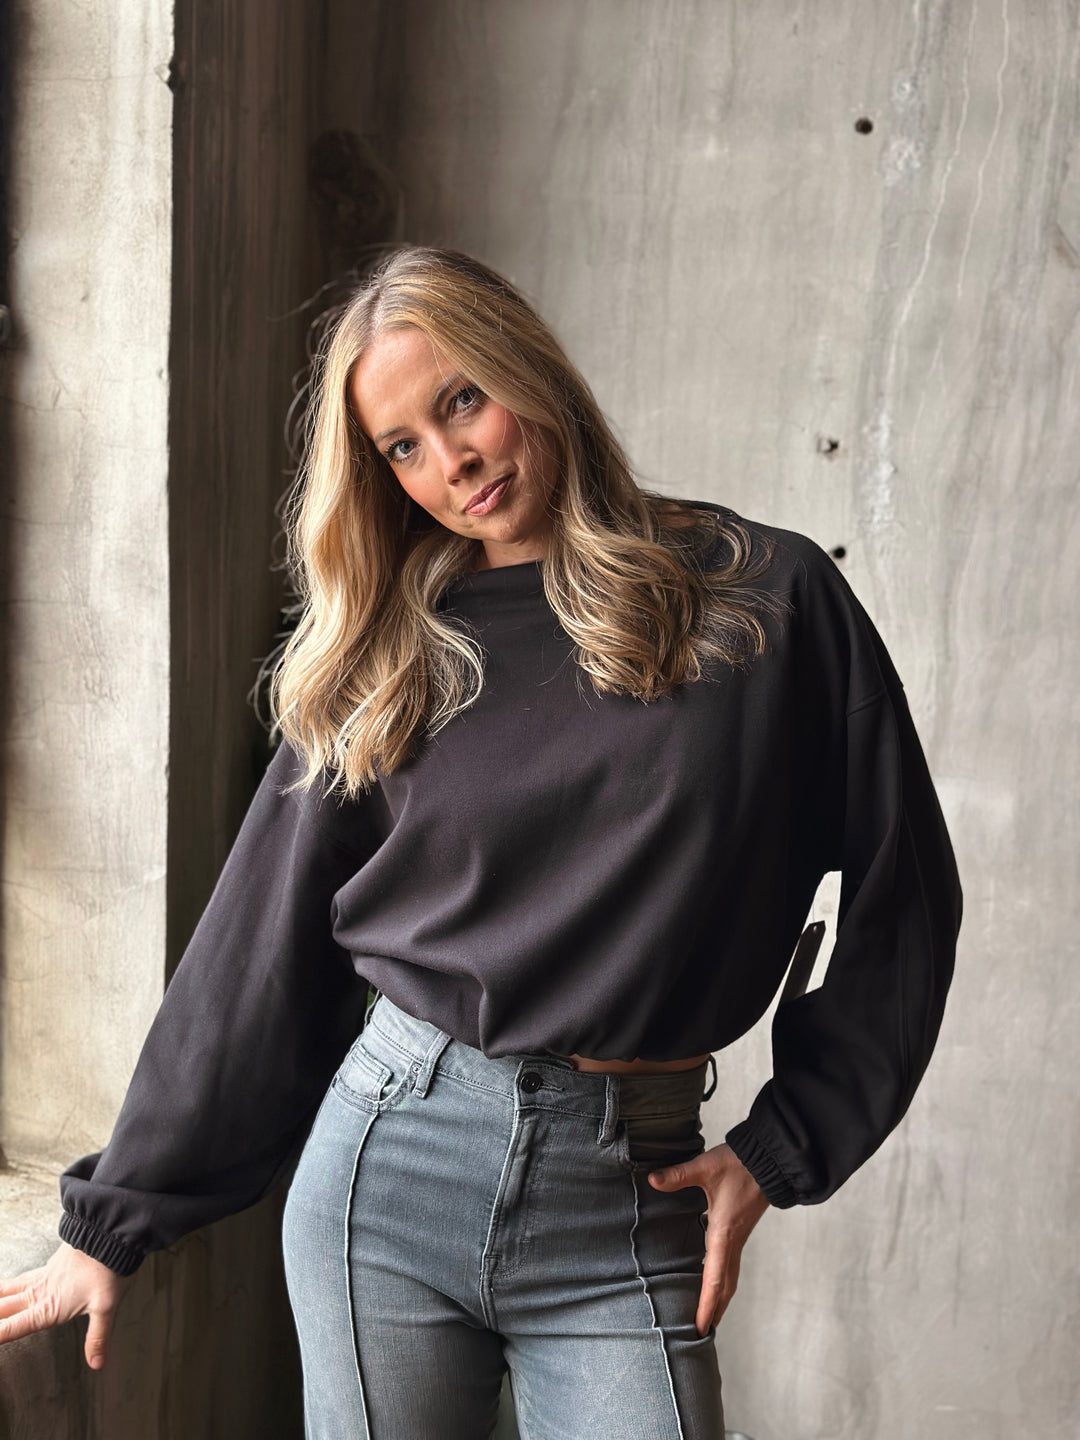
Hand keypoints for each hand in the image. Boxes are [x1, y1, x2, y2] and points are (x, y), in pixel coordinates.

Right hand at [0, 1242, 130, 1368]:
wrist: (108, 1234)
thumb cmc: (106, 1270)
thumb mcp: (106, 1307)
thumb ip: (98, 1337)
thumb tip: (96, 1364)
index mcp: (47, 1307)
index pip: (11, 1328)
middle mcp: (39, 1293)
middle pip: (3, 1308)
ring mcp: (42, 1277)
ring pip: (9, 1290)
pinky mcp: (49, 1265)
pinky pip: (21, 1278)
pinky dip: (8, 1285)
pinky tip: (9, 1285)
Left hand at [647, 1142, 768, 1335]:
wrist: (768, 1160)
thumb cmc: (737, 1165)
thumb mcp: (705, 1168)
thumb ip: (678, 1176)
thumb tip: (652, 1179)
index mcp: (723, 1234)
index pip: (714, 1278)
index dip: (706, 1305)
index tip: (700, 1328)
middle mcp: (732, 1242)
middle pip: (724, 1287)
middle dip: (713, 1311)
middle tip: (700, 1335)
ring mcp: (738, 1239)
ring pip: (730, 1278)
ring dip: (719, 1299)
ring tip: (708, 1318)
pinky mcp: (739, 1232)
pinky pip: (731, 1265)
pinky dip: (723, 1282)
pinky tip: (714, 1283)